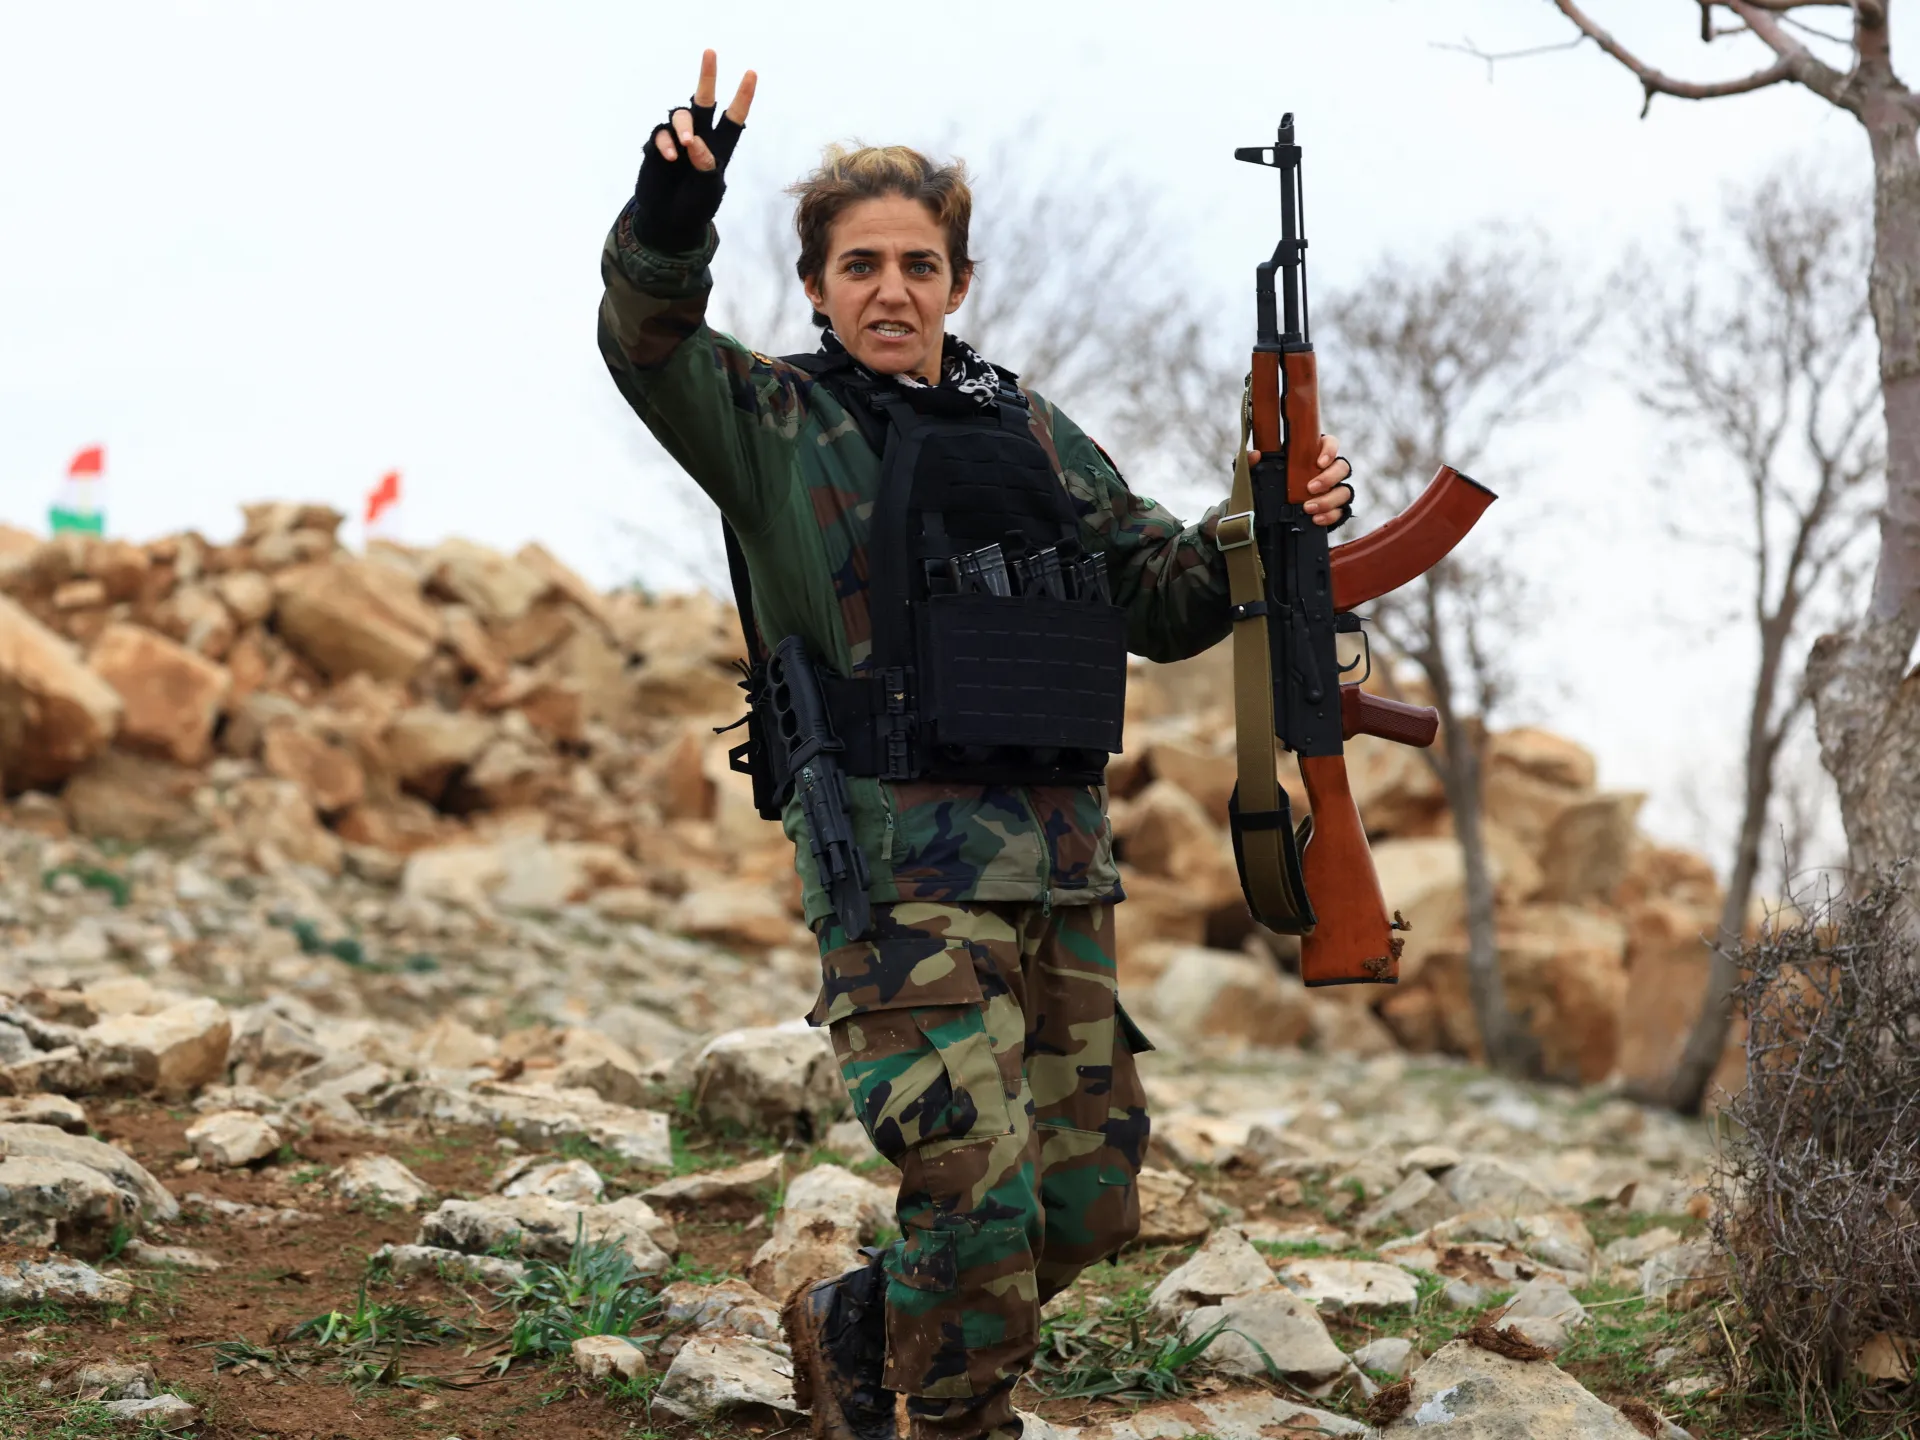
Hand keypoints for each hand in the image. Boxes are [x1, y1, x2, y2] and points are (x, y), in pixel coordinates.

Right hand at [631, 50, 756, 251]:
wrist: (667, 223)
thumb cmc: (693, 208)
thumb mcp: (707, 192)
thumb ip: (705, 168)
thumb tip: (695, 143)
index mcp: (720, 149)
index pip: (734, 119)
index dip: (743, 97)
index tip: (751, 73)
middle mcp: (700, 139)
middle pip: (704, 101)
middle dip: (707, 77)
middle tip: (710, 51)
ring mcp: (677, 141)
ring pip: (681, 115)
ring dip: (685, 124)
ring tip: (686, 142)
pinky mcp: (657, 147)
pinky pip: (661, 134)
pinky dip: (666, 142)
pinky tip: (669, 156)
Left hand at [1246, 433, 1353, 527]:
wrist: (1268, 517)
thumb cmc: (1268, 487)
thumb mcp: (1256, 474)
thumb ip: (1250, 462)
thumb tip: (1255, 455)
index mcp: (1313, 455)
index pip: (1331, 444)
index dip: (1330, 450)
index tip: (1318, 462)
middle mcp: (1327, 471)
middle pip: (1342, 468)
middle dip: (1328, 478)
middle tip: (1310, 488)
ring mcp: (1333, 490)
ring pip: (1344, 491)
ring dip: (1328, 500)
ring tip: (1308, 508)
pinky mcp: (1334, 510)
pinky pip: (1341, 512)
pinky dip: (1330, 515)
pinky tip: (1316, 519)